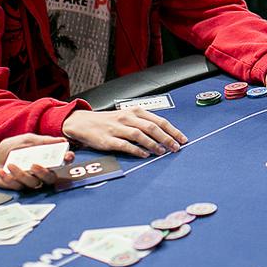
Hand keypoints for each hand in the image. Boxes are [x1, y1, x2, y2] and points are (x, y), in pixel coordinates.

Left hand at [0, 134, 75, 190]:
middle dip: (44, 173)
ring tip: (11, 165)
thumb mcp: (26, 140)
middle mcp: (41, 172)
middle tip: (34, 165)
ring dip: (21, 174)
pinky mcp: (18, 186)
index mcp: (47, 159)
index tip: (67, 156)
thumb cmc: (12, 148)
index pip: (62, 161)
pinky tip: (2, 171)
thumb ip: (42, 141)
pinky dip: (8, 178)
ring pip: (33, 183)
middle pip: (50, 178)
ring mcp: (30, 180)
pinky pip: (17, 186)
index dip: (67, 159)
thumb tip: (61, 140)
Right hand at [62, 109, 187, 157]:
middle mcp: (127, 118)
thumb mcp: (128, 116)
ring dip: (153, 144)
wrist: (83, 122)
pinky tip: (145, 155)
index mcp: (135, 112)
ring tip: (163, 152)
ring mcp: (117, 129)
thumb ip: (144, 123)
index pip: (159, 120)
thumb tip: (165, 134)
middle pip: (152, 127)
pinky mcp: (108, 139)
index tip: (183, 139)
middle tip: (176, 147)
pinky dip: (136, 150)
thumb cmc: (109, 121)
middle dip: (167, 138)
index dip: (172, 130)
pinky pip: (125, 145)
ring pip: (140, 135)